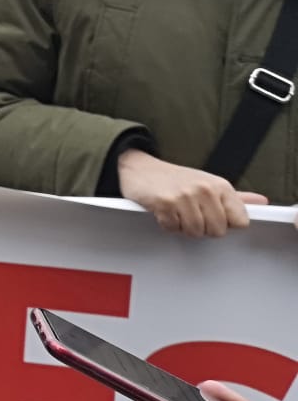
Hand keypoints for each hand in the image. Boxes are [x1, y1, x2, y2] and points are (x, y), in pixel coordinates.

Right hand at [117, 150, 266, 237]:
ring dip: (183, 228)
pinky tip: (163, 213)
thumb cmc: (175, 179)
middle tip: (191, 216)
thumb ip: (234, 197)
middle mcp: (204, 189)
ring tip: (177, 214)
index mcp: (220, 186)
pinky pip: (173, 228)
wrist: (139, 168)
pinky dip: (167, 225)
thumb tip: (261, 203)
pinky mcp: (164, 203)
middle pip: (217, 230)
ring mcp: (184, 196)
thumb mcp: (208, 184)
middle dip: (203, 229)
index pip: (240, 221)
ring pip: (195, 232)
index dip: (226, 224)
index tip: (214, 218)